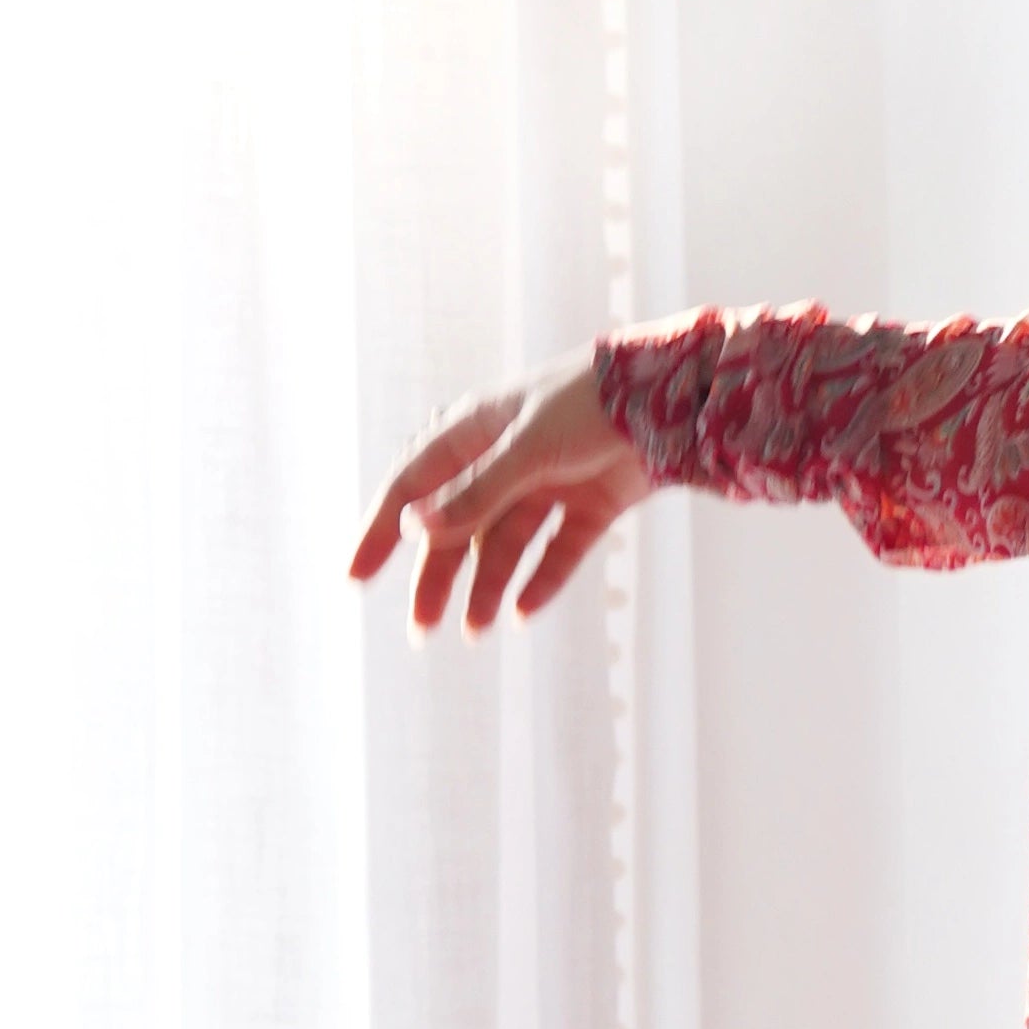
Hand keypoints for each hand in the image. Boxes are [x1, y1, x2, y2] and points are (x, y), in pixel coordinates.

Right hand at [349, 354, 650, 632]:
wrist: (673, 397)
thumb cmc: (589, 405)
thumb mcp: (526, 451)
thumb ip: (476, 493)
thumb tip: (413, 529)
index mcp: (474, 432)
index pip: (412, 487)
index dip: (381, 532)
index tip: (354, 578)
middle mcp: (506, 459)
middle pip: (457, 526)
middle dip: (435, 577)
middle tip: (421, 630)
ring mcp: (549, 482)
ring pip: (504, 544)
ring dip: (487, 587)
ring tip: (474, 631)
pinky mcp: (591, 503)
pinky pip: (558, 551)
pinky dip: (541, 581)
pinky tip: (523, 614)